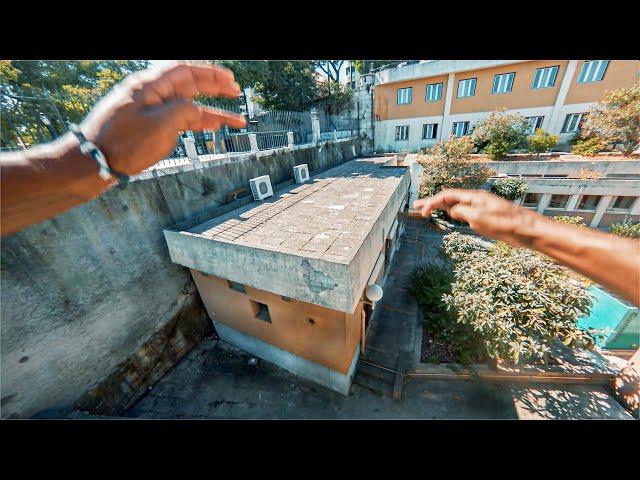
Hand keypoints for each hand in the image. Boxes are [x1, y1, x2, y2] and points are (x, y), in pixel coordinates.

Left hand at [78, 62, 245, 175]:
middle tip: (235, 91)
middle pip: (189, 85)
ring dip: (212, 112)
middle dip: (214, 88)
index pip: (185, 70)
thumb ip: (185, 112)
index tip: (230, 79)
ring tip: (235, 119)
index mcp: (150, 86)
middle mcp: (151, 94)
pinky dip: (197, 123)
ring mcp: (150, 111)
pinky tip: (212, 127)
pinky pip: (179, 120)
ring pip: (187, 106)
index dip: (210, 73)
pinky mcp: (149, 127)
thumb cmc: (121, 143)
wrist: (93, 162)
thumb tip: (198, 111)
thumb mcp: (160, 126)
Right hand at [413, 189, 540, 247]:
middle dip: (432, 202)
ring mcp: (481, 208)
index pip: (447, 195)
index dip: (432, 202)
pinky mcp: (487, 217)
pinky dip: (453, 212)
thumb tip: (452, 210)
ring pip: (457, 205)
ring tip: (429, 210)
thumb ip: (462, 212)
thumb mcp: (479, 218)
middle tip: (416, 206)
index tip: (421, 212)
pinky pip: (465, 212)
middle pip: (449, 198)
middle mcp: (476, 200)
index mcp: (474, 197)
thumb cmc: (506, 224)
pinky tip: (450, 215)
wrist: (529, 231)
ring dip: (441, 207)